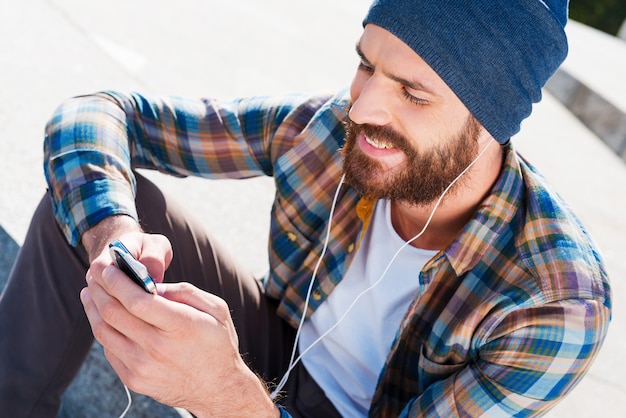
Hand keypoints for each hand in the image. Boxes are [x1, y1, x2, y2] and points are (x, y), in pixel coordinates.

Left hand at [80, 247, 277, 417]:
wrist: (217, 389)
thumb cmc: (218, 344)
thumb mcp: (215, 309)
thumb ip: (184, 292)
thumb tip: (151, 284)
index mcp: (180, 326)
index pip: (137, 300)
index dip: (117, 281)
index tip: (108, 267)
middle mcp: (157, 348)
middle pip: (114, 312)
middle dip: (99, 287)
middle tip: (95, 272)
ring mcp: (142, 367)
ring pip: (104, 331)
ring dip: (92, 307)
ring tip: (90, 292)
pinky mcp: (134, 380)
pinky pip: (108, 350)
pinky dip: (102, 328)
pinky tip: (102, 316)